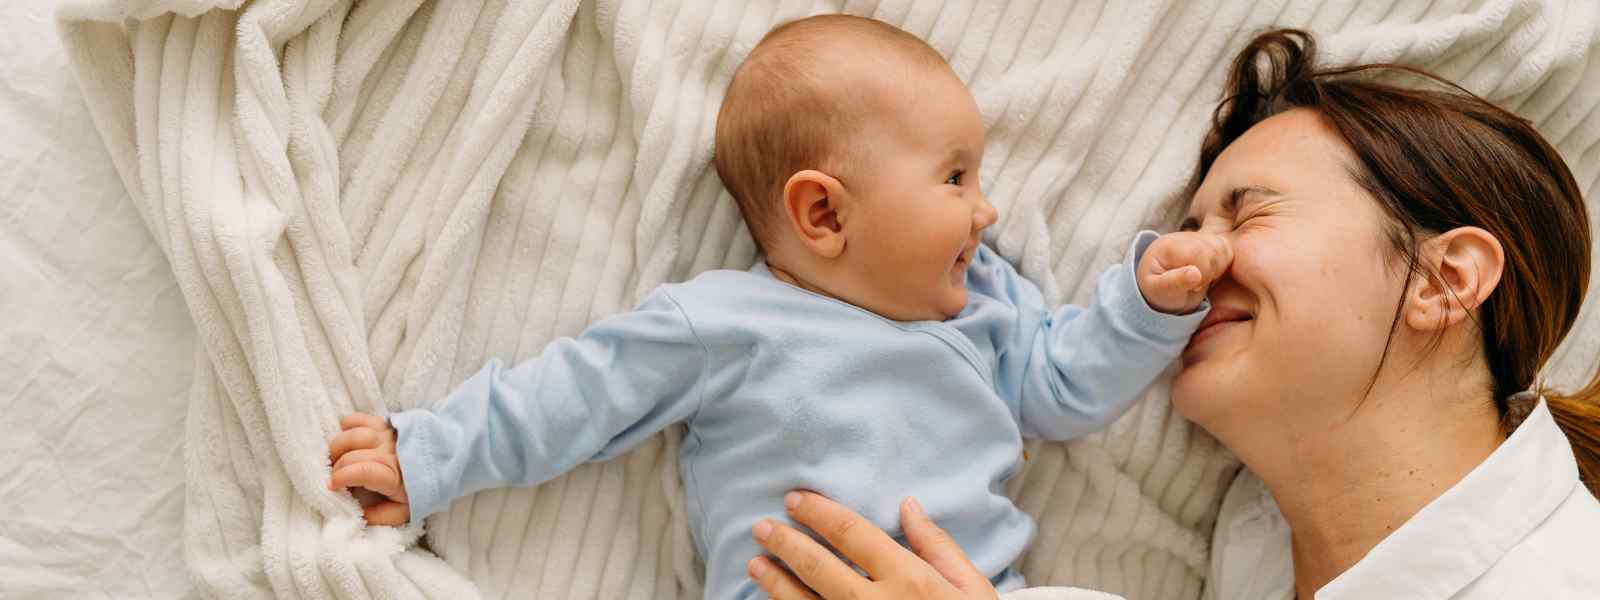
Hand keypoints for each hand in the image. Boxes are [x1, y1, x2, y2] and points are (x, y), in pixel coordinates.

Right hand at [327, 412, 409, 525]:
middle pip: (351, 456)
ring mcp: (386, 434)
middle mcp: (389, 451)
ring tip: (335, 458)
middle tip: (334, 476)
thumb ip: (380, 517)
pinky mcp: (384, 422)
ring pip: (352, 434)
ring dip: (337, 447)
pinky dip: (345, 427)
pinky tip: (345, 440)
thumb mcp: (404, 511)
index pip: (361, 471)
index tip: (332, 486)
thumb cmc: (420, 488)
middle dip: (336, 468)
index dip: (341, 478)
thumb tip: (356, 514)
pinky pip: (358, 419)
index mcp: (393, 475)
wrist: (444, 460)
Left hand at [747, 491, 999, 599]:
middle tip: (761, 527)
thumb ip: (937, 545)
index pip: (852, 534)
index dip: (818, 512)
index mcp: (910, 579)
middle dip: (786, 544)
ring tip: (755, 564)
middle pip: (819, 567)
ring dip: (776, 583)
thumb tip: (907, 504)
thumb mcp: (972, 586)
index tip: (794, 500)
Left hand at [1136, 232, 1232, 313]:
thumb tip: (1195, 273)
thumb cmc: (1158, 291)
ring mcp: (1195, 237)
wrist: (1160, 288)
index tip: (1193, 287)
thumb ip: (1174, 282)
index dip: (1202, 274)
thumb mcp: (1160, 291)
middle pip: (1213, 249)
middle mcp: (1182, 236)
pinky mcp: (1207, 241)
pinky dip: (1223, 264)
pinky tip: (1209, 273)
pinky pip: (1227, 249)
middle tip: (1196, 284)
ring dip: (1218, 268)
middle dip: (1210, 272)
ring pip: (1223, 247)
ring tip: (1201, 279)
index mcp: (1168, 246)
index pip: (1198, 253)